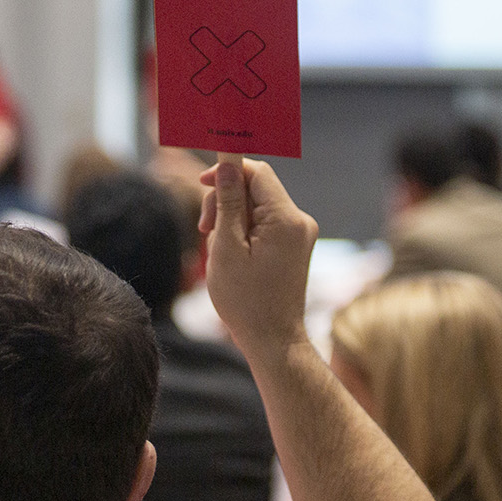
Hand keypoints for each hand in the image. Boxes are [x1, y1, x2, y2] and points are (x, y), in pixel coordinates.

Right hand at [200, 155, 318, 359]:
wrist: (272, 340)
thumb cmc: (246, 300)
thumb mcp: (226, 247)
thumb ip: (227, 200)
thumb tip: (227, 160)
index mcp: (286, 219)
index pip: (257, 172)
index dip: (227, 171)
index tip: (202, 184)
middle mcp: (299, 221)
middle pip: (256, 187)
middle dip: (226, 200)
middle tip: (204, 230)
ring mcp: (299, 234)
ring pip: (258, 205)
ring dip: (232, 217)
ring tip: (217, 249)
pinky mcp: (294, 244)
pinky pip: (265, 222)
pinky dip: (244, 231)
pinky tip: (232, 254)